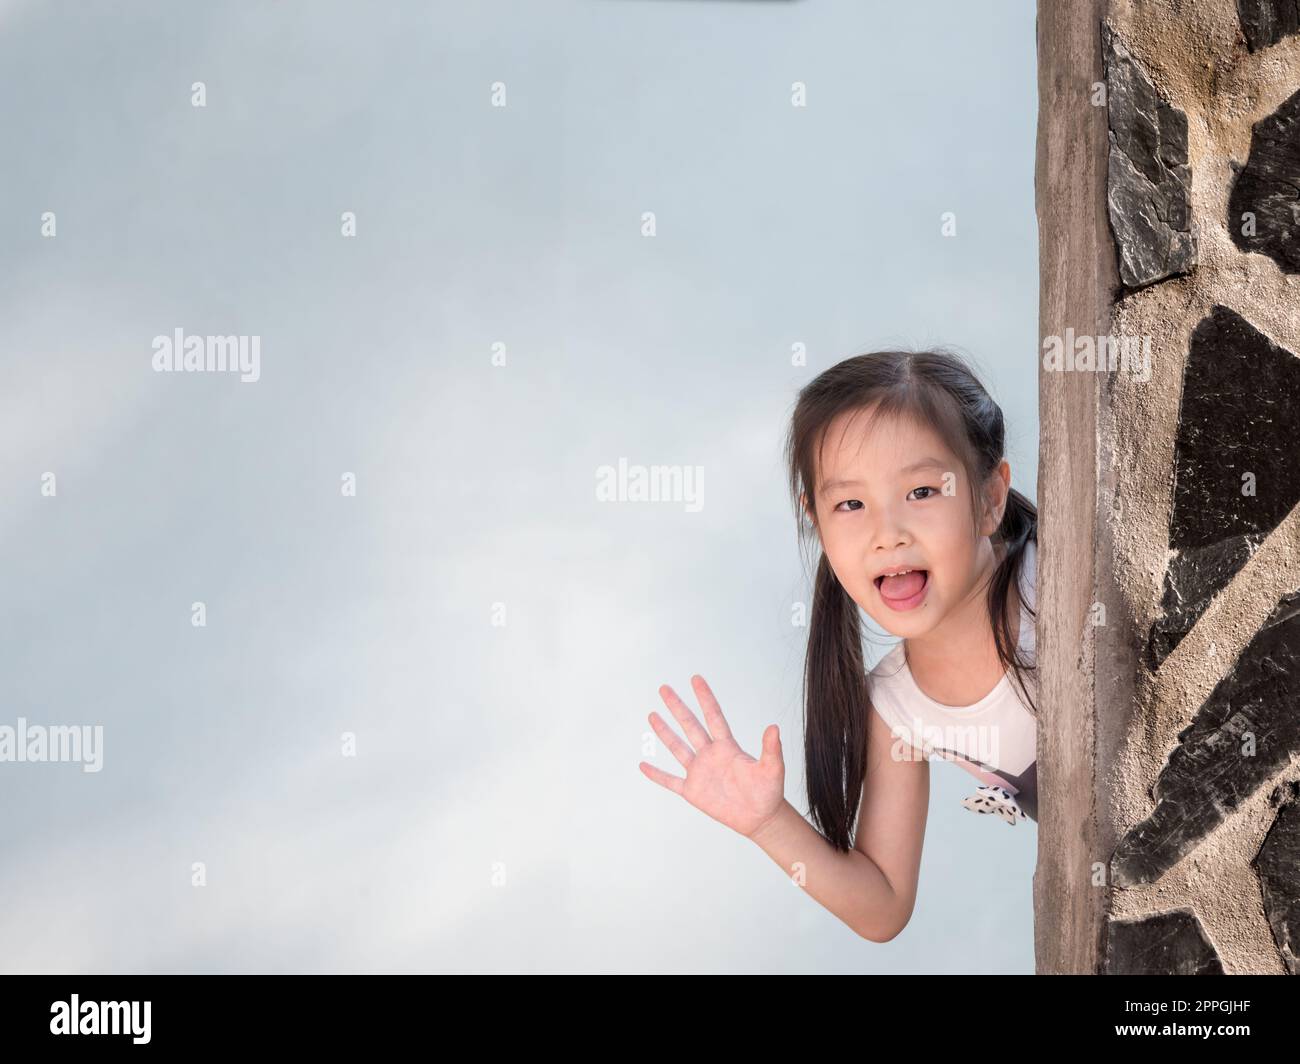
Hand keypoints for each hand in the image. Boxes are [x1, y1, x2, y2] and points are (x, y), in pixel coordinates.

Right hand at [638, 674, 785, 839]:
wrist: (760, 818)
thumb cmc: (768, 792)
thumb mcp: (772, 769)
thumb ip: (771, 749)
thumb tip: (774, 727)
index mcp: (727, 747)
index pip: (713, 716)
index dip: (705, 698)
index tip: (696, 679)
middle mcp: (710, 755)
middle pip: (690, 726)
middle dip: (677, 707)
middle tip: (664, 688)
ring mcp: (699, 772)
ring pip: (677, 748)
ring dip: (664, 732)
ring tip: (652, 715)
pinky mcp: (693, 791)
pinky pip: (670, 781)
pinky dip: (656, 774)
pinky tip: (643, 765)